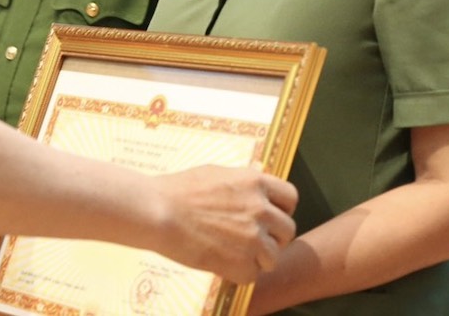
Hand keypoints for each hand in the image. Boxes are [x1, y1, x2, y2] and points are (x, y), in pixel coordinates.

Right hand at [157, 164, 296, 284]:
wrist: (157, 212)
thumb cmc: (179, 190)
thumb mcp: (216, 173)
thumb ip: (242, 178)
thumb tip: (257, 172)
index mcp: (255, 182)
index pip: (290, 197)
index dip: (282, 208)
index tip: (270, 215)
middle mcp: (260, 209)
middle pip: (287, 229)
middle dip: (272, 236)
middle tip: (250, 238)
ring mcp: (254, 238)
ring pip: (273, 256)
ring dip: (258, 257)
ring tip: (233, 252)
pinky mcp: (242, 263)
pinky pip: (253, 274)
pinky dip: (239, 272)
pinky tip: (221, 261)